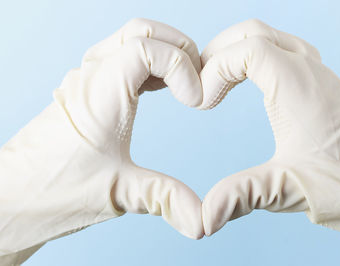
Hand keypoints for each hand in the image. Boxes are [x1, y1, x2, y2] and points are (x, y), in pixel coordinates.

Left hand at [0, 18, 203, 263]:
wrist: (11, 197)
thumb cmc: (54, 192)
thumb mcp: (119, 194)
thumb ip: (165, 198)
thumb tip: (203, 220)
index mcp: (102, 93)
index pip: (149, 48)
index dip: (182, 67)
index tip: (195, 102)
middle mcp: (91, 76)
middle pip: (142, 32)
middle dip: (179, 49)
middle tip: (198, 81)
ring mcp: (85, 80)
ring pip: (130, 40)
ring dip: (164, 54)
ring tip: (184, 85)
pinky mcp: (85, 91)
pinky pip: (122, 59)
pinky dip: (149, 65)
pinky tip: (161, 89)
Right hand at [199, 19, 339, 263]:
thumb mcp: (284, 190)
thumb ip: (240, 196)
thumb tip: (203, 219)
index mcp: (296, 86)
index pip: (244, 49)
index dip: (214, 70)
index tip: (204, 104)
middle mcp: (308, 69)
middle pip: (251, 32)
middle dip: (218, 53)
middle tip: (201, 86)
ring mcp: (316, 71)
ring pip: (267, 36)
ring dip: (236, 52)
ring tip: (218, 84)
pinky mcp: (319, 80)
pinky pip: (280, 49)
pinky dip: (254, 57)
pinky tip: (248, 85)